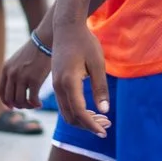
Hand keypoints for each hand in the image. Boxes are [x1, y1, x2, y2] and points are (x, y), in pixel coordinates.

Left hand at [0, 31, 53, 109]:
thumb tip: (16, 89)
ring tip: (34, 104)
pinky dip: (35, 104)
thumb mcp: (17, 60)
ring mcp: (22, 77)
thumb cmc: (34, 51)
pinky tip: (40, 104)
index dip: (5, 101)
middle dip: (17, 105)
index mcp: (6, 69)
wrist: (44, 41)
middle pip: (9, 98)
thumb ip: (13, 72)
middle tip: (26, 105)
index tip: (12, 106)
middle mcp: (12, 74)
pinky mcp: (34, 80)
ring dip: (27, 106)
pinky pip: (32, 99)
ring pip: (20, 101)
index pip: (0, 91)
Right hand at [48, 16, 111, 135]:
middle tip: (106, 126)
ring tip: (102, 120)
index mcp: (68, 82)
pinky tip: (91, 110)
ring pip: (66, 113)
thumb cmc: (85, 42)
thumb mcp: (98, 63)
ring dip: (83, 120)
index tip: (103, 133)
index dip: (91, 125)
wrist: (66, 28)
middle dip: (88, 126)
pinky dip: (77, 112)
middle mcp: (58, 87)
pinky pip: (64, 105)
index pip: (79, 112)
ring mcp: (55, 86)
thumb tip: (104, 111)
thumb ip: (100, 87)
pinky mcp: (56, 83)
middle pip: (71, 117)